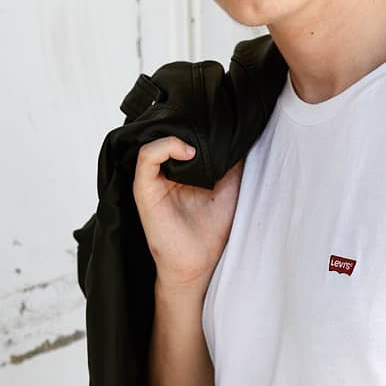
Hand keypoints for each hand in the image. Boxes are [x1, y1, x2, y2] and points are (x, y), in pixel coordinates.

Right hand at [131, 137, 243, 286]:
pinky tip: (188, 152)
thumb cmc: (211, 231)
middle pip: (169, 134)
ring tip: (198, 142)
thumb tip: (240, 137)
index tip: (216, 122)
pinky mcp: (144, 188)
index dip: (196, 125)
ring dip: (178, 135)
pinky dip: (165, 146)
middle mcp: (165, 172)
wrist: (198, 263)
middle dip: (187, 124)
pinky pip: (147, 156)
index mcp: (182, 171)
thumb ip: (232, 164)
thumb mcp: (229, 189)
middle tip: (209, 121)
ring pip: (156, 140)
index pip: (182, 135)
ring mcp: (153, 179)